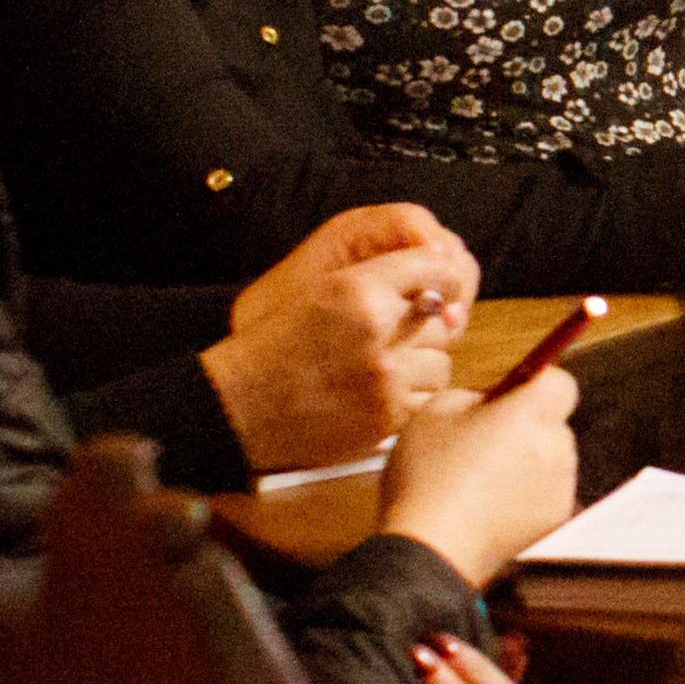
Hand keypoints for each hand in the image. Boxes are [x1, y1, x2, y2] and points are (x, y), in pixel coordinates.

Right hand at [200, 205, 478, 471]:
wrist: (239, 405)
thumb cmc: (278, 348)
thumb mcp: (322, 293)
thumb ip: (382, 284)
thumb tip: (444, 292)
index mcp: (358, 290)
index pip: (434, 267)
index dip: (443, 277)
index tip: (442, 288)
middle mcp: (375, 330)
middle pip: (442, 320)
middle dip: (424, 330)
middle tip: (394, 340)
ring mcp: (384, 377)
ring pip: (440, 364)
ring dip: (420, 368)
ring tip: (380, 371)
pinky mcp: (386, 416)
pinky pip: (425, 401)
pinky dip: (409, 400)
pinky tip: (375, 395)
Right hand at [370, 365, 579, 587]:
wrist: (432, 549)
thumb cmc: (429, 477)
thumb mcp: (434, 412)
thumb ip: (472, 395)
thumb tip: (489, 402)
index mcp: (531, 414)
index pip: (560, 382)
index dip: (535, 383)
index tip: (508, 392)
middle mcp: (557, 448)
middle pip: (552, 422)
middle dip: (525, 423)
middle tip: (480, 437)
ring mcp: (561, 487)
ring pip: (550, 457)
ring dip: (526, 458)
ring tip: (479, 477)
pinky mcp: (555, 519)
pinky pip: (546, 490)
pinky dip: (526, 491)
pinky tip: (488, 502)